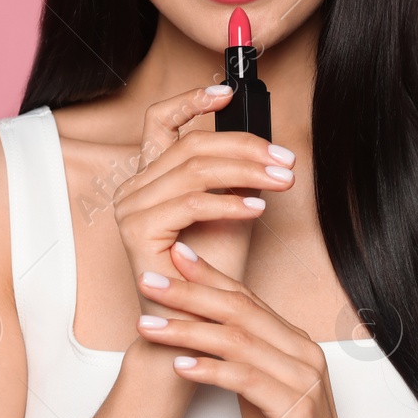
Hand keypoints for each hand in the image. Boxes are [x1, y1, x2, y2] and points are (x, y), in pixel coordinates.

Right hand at [113, 85, 294, 308]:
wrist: (195, 323)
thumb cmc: (213, 273)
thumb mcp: (231, 210)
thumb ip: (236, 178)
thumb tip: (266, 147)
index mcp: (150, 178)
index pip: (160, 123)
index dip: (191, 101)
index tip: (228, 93)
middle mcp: (134, 188)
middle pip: (191, 146)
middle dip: (246, 147)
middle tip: (286, 160)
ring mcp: (130, 208)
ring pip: (194, 170)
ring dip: (247, 172)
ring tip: (283, 180)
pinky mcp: (137, 231)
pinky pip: (190, 203)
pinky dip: (229, 202)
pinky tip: (258, 207)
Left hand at [132, 241, 372, 417]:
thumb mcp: (262, 394)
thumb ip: (243, 362)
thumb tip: (205, 338)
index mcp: (295, 344)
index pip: (246, 299)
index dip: (209, 276)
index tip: (173, 257)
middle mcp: (302, 353)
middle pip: (239, 311)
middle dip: (190, 293)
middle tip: (149, 281)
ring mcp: (303, 380)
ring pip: (237, 340)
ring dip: (187, 330)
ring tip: (148, 325)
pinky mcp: (296, 410)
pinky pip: (246, 380)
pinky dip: (210, 370)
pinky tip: (179, 366)